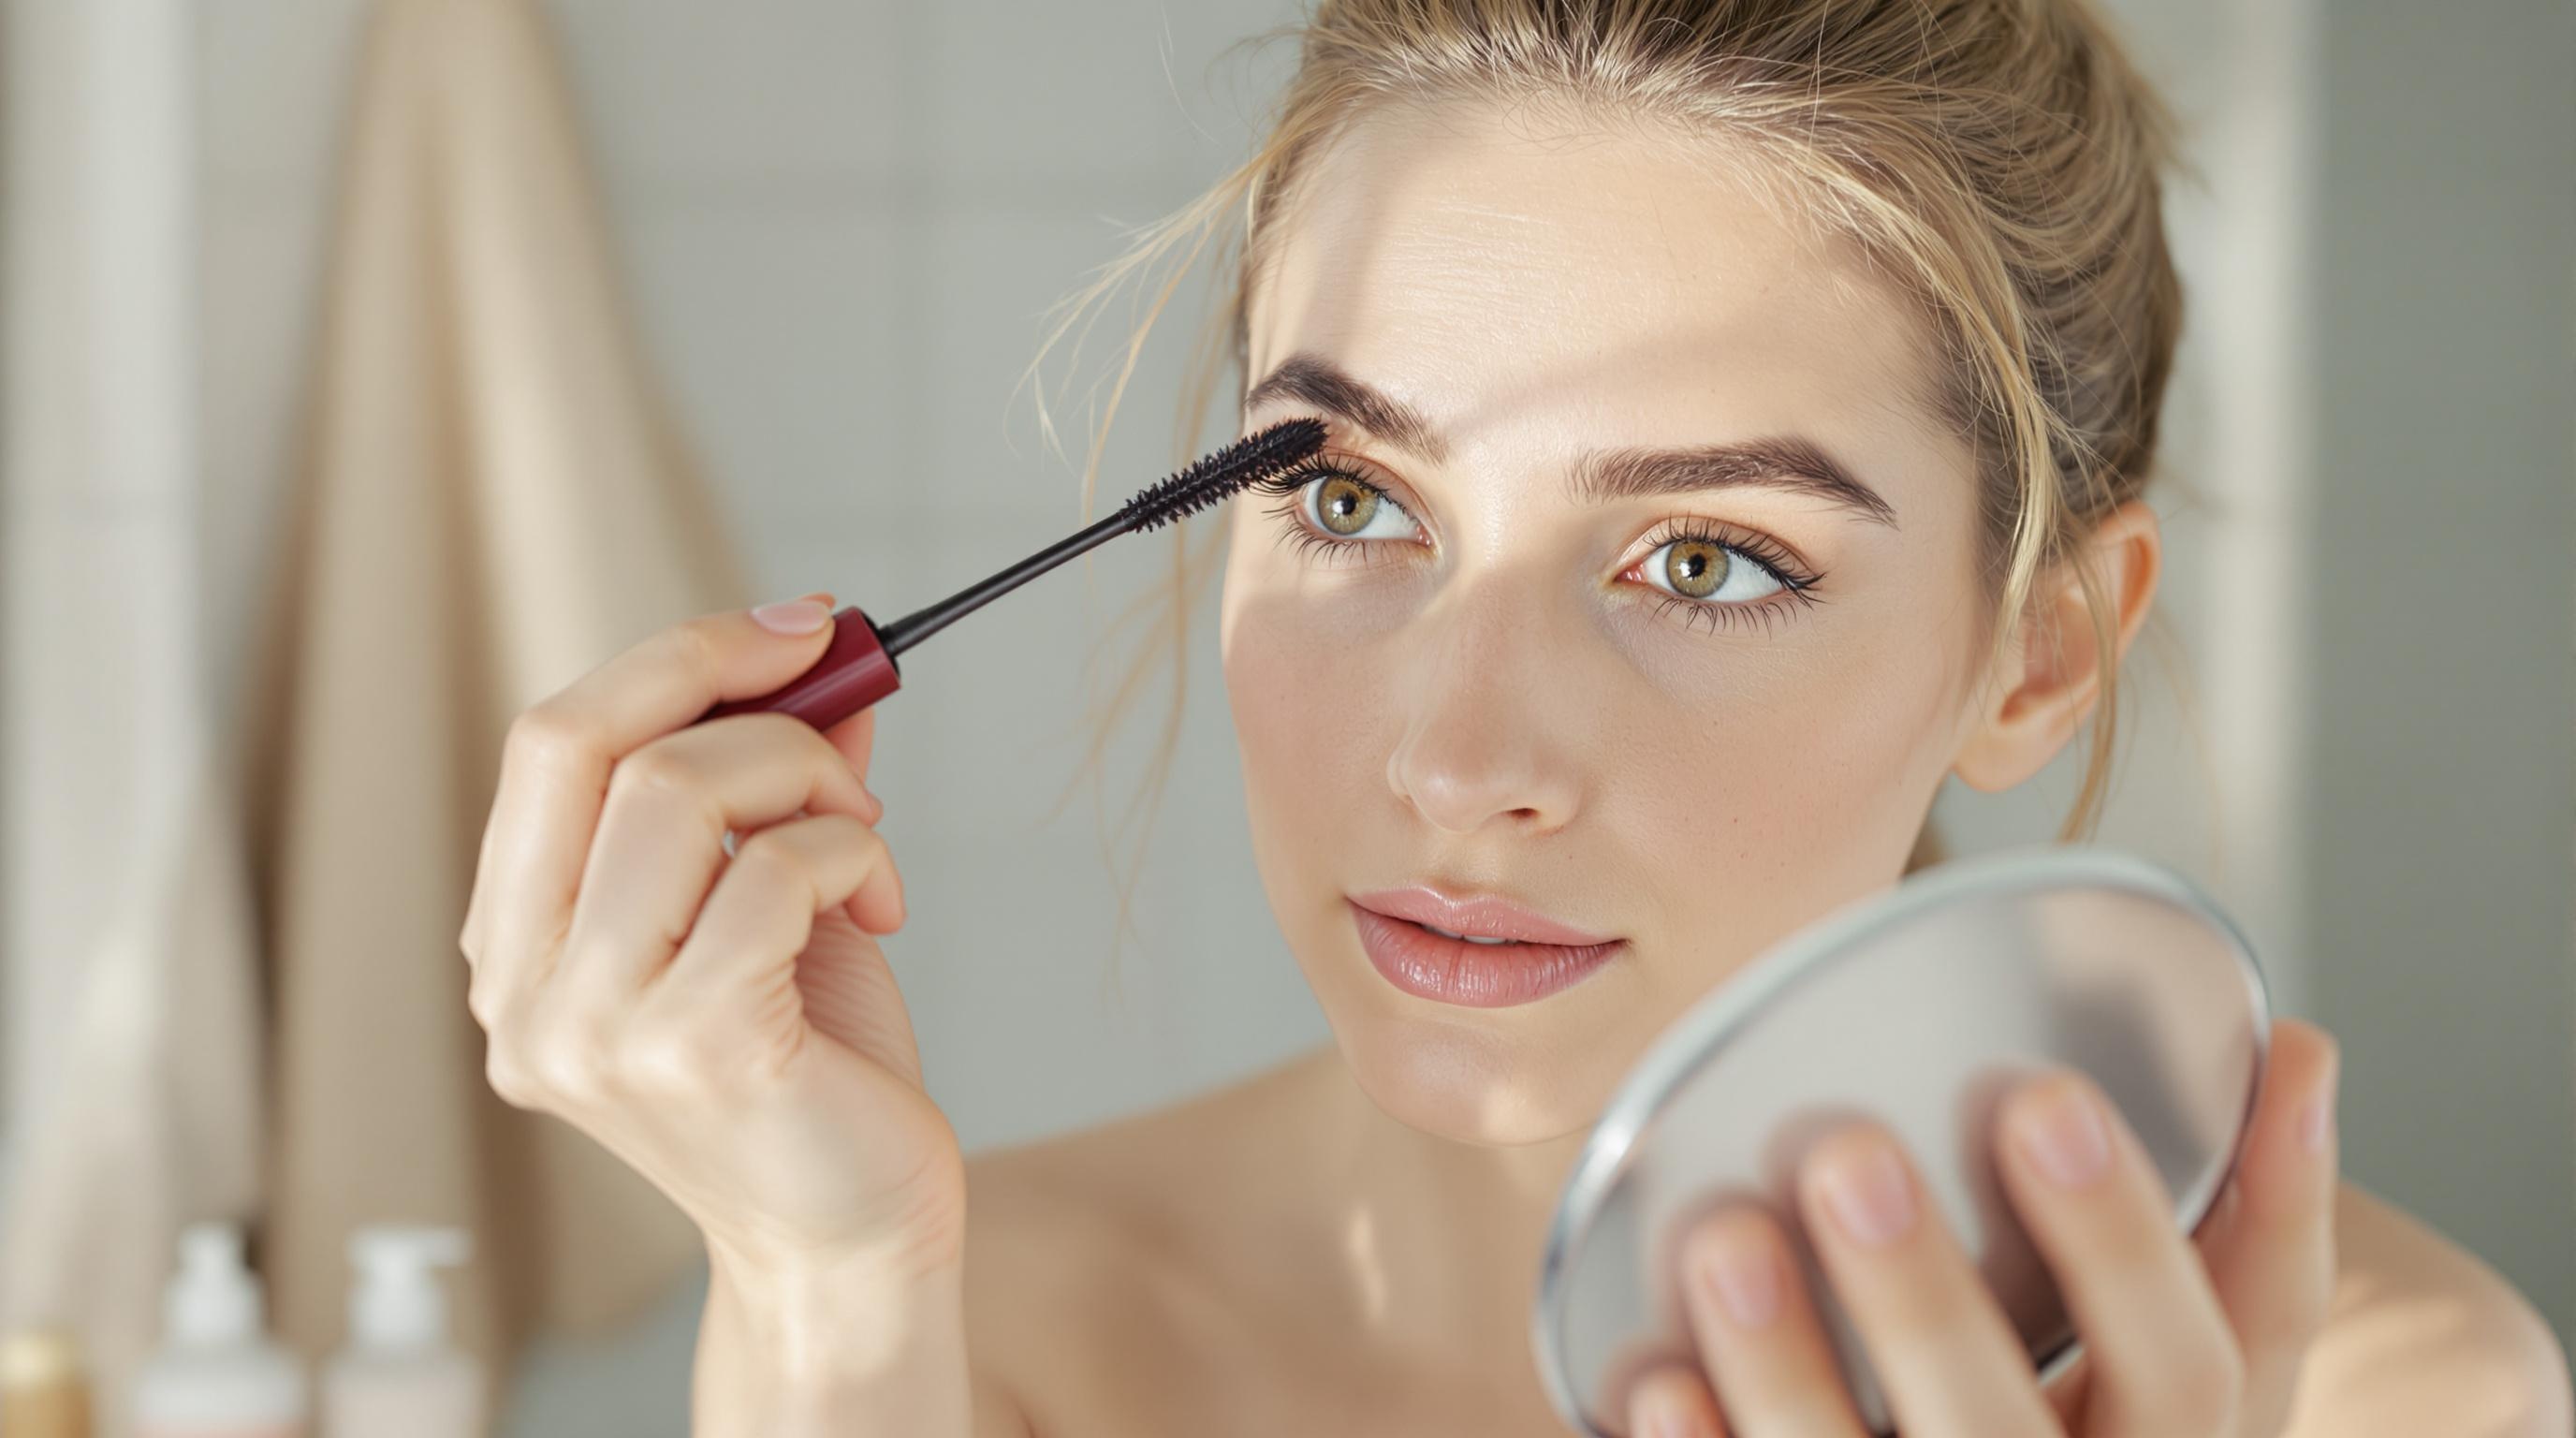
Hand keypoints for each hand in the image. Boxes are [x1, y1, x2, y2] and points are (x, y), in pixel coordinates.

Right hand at [459, 596, 965, 1285]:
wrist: (850, 1235)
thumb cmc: (811, 1071)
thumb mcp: (777, 903)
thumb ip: (774, 788)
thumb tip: (823, 654)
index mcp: (515, 945)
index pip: (548, 741)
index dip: (672, 658)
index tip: (793, 628)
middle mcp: (524, 991)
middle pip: (587, 741)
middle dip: (733, 683)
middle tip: (843, 680)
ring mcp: (593, 1029)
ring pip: (679, 791)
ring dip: (811, 780)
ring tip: (866, 843)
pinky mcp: (691, 1050)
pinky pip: (775, 871)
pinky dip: (852, 853)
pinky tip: (881, 906)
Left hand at [1627, 1017, 2340, 1437]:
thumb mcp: (2190, 1365)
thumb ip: (2250, 1231)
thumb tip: (2303, 1051)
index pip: (2196, 1368)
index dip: (2127, 1241)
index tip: (2042, 1098)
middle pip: (2007, 1436)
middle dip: (1926, 1303)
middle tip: (1848, 1156)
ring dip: (1790, 1369)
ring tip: (1724, 1238)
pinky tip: (1657, 1378)